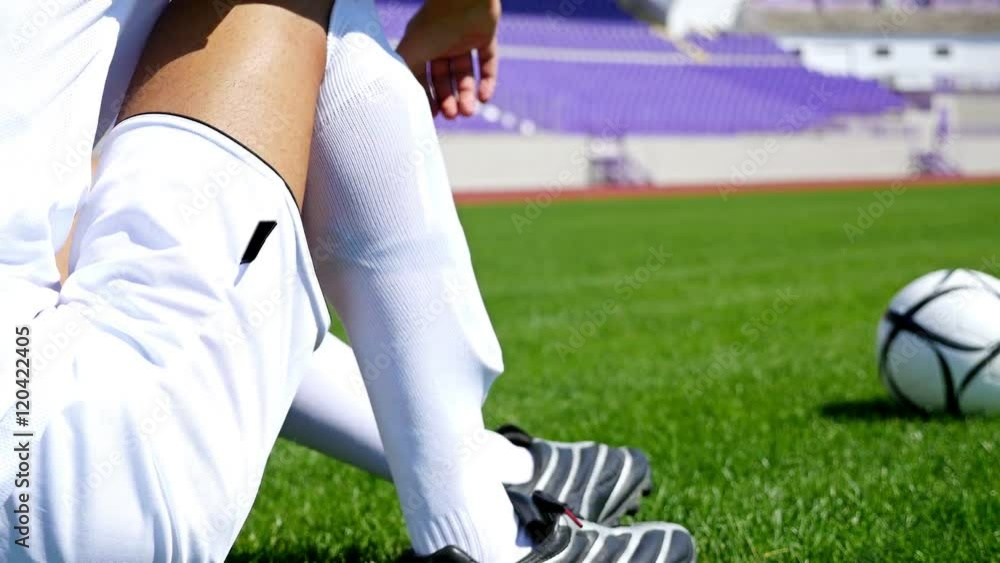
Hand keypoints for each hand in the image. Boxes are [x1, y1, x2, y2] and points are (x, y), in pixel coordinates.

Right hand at [396, 0, 499, 118]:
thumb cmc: (432, 24)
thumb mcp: (411, 53)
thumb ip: (403, 76)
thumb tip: (397, 102)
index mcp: (421, 46)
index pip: (422, 76)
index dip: (427, 96)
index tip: (432, 115)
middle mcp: (441, 44)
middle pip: (445, 79)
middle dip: (449, 99)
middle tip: (453, 115)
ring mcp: (463, 40)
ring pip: (466, 74)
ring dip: (467, 95)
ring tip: (469, 112)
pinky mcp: (485, 36)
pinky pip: (487, 62)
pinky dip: (487, 81)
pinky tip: (485, 98)